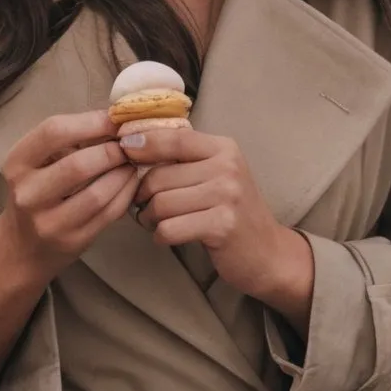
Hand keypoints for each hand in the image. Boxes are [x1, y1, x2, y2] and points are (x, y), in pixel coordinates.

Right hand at [0, 110, 138, 285]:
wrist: (23, 246)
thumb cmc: (38, 190)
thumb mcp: (39, 161)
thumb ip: (70, 139)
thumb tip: (117, 118)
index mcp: (17, 163)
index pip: (54, 131)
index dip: (91, 122)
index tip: (115, 119)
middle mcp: (28, 193)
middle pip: (79, 165)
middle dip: (112, 151)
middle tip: (129, 144)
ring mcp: (49, 222)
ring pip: (98, 193)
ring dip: (124, 173)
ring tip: (132, 162)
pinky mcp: (72, 241)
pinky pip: (109, 213)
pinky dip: (127, 193)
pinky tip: (131, 181)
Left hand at [123, 130, 313, 324]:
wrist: (267, 252)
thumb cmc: (232, 210)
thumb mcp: (217, 173)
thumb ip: (186, 157)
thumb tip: (134, 142)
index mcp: (223, 148)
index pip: (173, 138)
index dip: (142, 142)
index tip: (123, 147)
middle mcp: (227, 167)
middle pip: (159, 176)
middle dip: (142, 195)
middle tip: (144, 206)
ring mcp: (227, 196)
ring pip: (161, 203)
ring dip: (149, 218)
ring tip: (156, 222)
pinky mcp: (221, 225)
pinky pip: (169, 228)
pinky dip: (161, 235)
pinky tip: (168, 236)